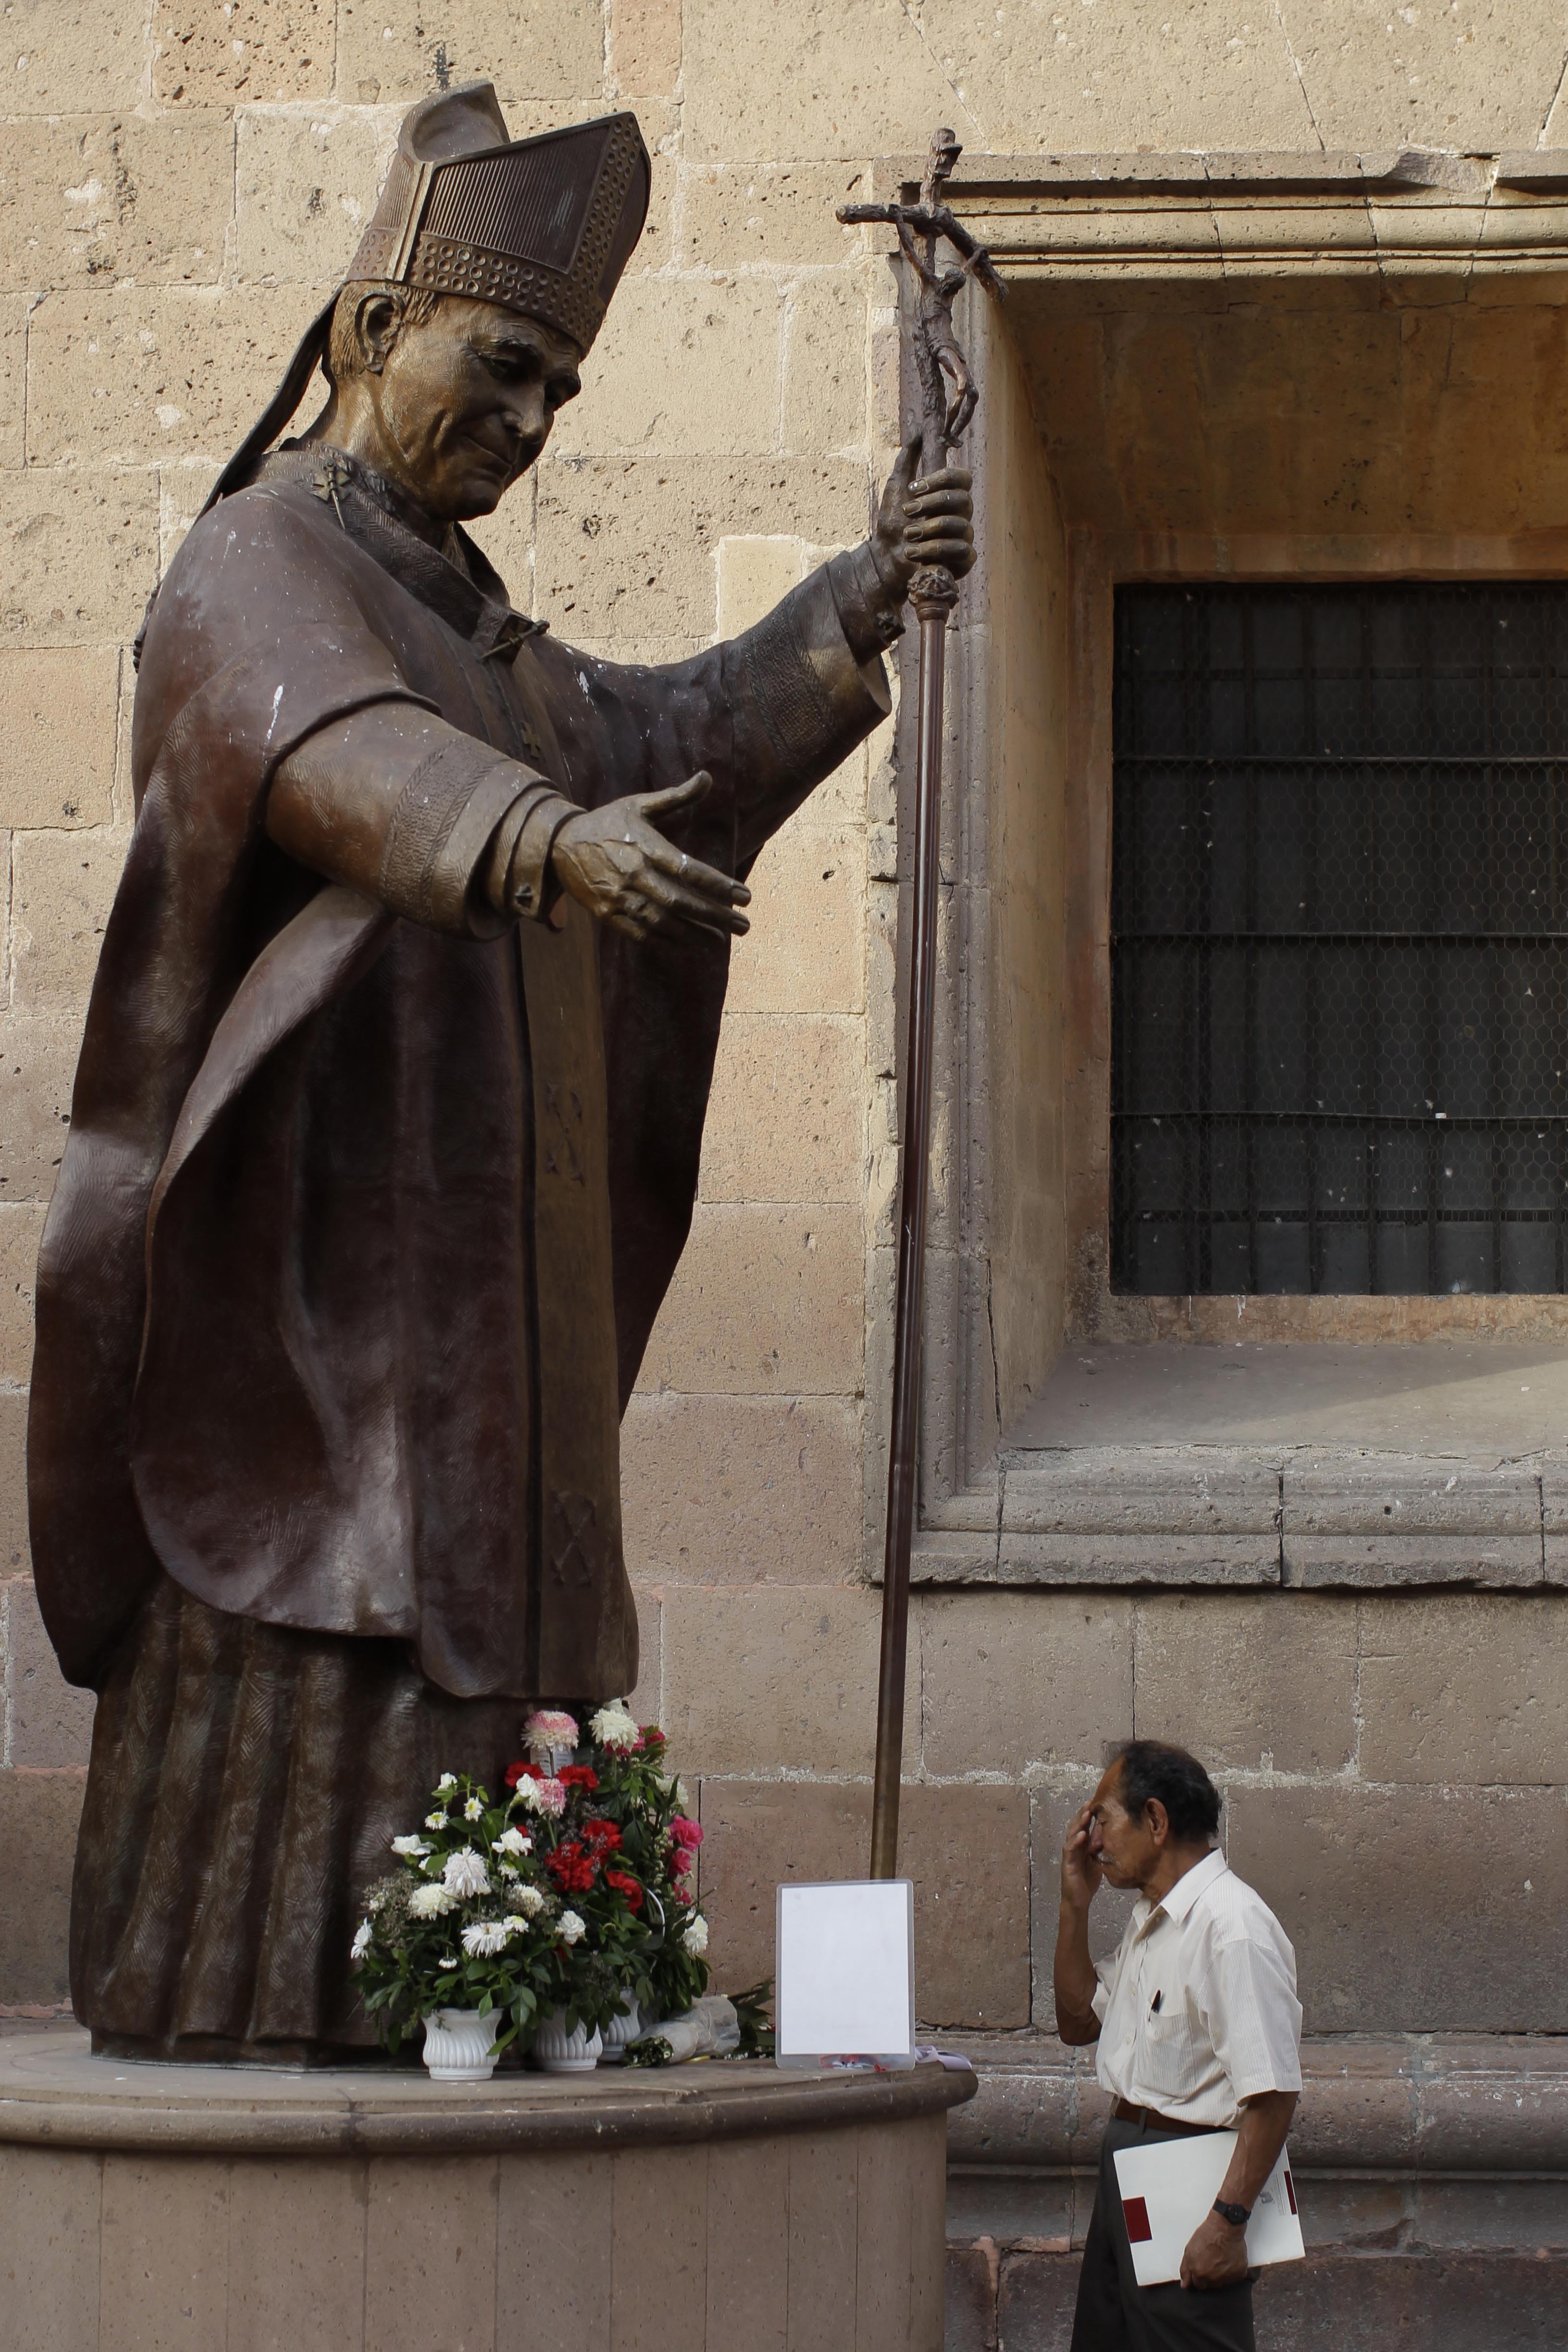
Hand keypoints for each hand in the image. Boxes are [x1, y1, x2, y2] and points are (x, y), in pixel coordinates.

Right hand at [551, 771, 749, 943]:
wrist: (560, 843)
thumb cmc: (607, 822)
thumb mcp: (639, 804)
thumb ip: (676, 796)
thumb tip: (707, 777)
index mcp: (644, 846)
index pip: (688, 869)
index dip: (718, 885)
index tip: (744, 896)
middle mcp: (633, 873)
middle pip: (680, 901)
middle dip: (715, 916)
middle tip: (742, 925)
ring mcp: (618, 896)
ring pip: (662, 922)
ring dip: (694, 933)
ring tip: (719, 938)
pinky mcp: (606, 913)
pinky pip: (640, 933)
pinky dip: (665, 941)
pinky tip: (688, 944)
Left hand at [870, 435, 974, 597]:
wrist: (885, 559)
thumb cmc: (892, 524)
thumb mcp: (896, 487)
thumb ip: (907, 460)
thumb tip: (917, 432)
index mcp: (949, 496)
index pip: (962, 478)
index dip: (941, 480)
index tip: (914, 488)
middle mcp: (961, 514)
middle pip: (961, 500)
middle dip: (930, 505)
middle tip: (907, 513)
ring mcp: (964, 537)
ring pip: (959, 525)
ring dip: (928, 530)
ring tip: (908, 536)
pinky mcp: (963, 561)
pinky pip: (961, 551)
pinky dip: (935, 551)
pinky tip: (916, 554)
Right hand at [1060, 1801, 1101, 1913]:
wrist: (1079, 1900)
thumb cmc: (1086, 1881)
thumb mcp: (1096, 1861)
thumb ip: (1099, 1849)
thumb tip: (1106, 1835)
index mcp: (1081, 1846)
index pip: (1084, 1827)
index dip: (1088, 1815)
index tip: (1095, 1803)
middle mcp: (1074, 1848)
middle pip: (1076, 1827)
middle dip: (1083, 1814)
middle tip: (1090, 1803)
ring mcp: (1069, 1855)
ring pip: (1072, 1835)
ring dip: (1079, 1824)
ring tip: (1086, 1814)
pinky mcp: (1067, 1864)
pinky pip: (1070, 1850)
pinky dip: (1075, 1841)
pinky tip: (1081, 1835)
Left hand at [1179, 2209, 1249, 2291]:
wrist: (1225, 2226)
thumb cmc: (1208, 2234)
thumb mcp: (1189, 2249)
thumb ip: (1185, 2269)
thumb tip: (1184, 2285)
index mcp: (1199, 2272)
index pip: (1198, 2284)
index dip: (1199, 2275)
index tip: (1203, 2268)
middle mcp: (1213, 2278)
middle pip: (1210, 2285)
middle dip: (1210, 2276)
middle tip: (1212, 2261)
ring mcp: (1227, 2277)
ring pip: (1222, 2282)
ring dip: (1221, 2274)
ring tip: (1221, 2257)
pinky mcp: (1239, 2273)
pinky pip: (1235, 2277)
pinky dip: (1233, 2270)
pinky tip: (1230, 2258)